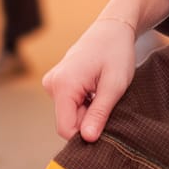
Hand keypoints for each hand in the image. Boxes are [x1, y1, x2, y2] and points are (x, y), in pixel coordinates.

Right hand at [42, 15, 135, 142]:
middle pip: (69, 123)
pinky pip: (70, 105)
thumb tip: (87, 139)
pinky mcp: (57, 83)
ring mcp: (52, 83)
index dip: (87, 134)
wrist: (112, 29)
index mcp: (63, 85)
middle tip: (110, 102)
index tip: (108, 125)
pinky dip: (86, 103)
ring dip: (89, 111)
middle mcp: (52, 85)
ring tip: (104, 92)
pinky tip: (97, 89)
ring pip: (71, 115)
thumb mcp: (114, 86)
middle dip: (90, 120)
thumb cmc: (116, 53)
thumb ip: (99, 113)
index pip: (66, 129)